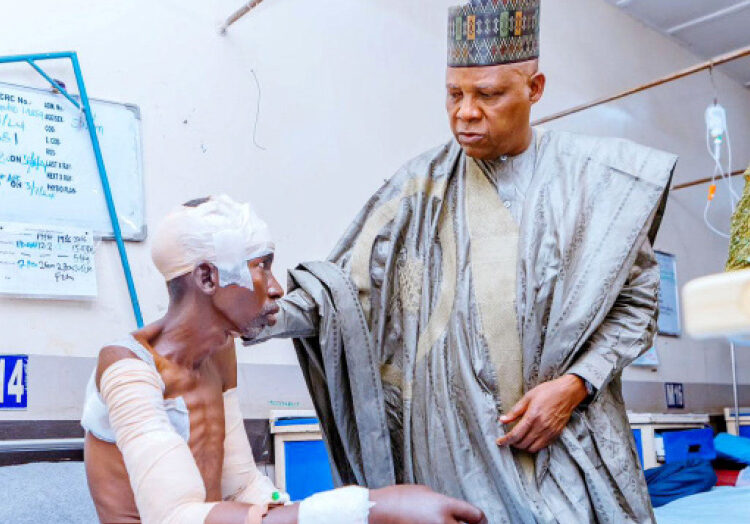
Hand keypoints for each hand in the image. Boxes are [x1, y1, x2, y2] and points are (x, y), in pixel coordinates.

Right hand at [369, 485, 486, 523]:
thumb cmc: (398, 499)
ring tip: (445, 523)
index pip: (476, 515)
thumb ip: (443, 502)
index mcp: (444, 505)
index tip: (480, 521)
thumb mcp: (426, 492)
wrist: (379, 511)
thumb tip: (453, 511)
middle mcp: (443, 522)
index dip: (480, 520)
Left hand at [495, 374, 587, 452]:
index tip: (499, 442)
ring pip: (532, 448)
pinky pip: (542, 447)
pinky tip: (530, 439)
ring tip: (518, 440)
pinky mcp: (556, 434)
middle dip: (512, 443)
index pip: (516, 435)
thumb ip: (515, 411)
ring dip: (523, 446)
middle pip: (523, 443)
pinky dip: (533, 446)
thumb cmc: (547, 392)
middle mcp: (541, 427)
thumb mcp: (528, 397)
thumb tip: (502, 420)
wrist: (567, 393)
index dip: (505, 440)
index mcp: (533, 416)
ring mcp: (550, 432)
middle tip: (508, 439)